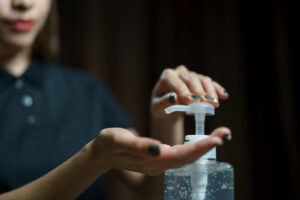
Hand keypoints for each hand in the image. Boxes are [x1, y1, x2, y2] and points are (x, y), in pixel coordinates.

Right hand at [88, 127, 230, 175]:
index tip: (217, 139)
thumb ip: (139, 145)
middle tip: (226, 133)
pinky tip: (203, 142)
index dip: (200, 147)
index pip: (181, 155)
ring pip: (186, 157)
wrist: (101, 153)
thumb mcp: (119, 141)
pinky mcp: (159, 158)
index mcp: (151, 160)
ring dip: (204, 147)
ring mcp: (159, 163)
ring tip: (220, 135)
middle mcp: (158, 164)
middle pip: (188, 158)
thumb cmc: (108, 144)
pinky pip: (180, 155)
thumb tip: (160, 148)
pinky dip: (194, 148)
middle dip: (208, 146)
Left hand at [151, 65, 228, 116]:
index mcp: (168, 76)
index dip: (185, 92)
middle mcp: (180, 72)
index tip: (192, 102)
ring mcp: (191, 75)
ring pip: (203, 80)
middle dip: (200, 92)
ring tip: (214, 104)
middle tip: (207, 104)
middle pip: (192, 80)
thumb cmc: (160, 106)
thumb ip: (164, 102)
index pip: (177, 83)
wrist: (166, 105)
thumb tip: (174, 97)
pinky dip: (217, 89)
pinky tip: (224, 96)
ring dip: (210, 92)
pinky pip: (210, 83)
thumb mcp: (157, 107)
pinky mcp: (200, 80)